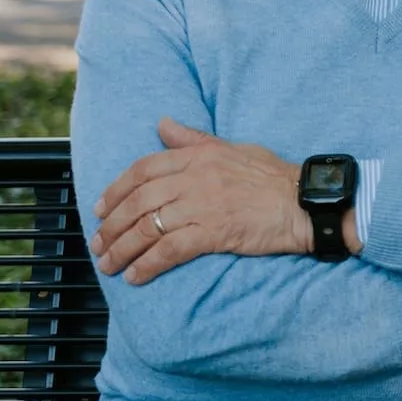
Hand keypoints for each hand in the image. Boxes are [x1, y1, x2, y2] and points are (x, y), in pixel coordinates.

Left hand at [88, 118, 307, 284]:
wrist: (303, 201)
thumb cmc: (273, 176)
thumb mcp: (232, 148)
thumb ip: (193, 140)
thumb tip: (163, 124)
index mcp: (198, 156)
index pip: (143, 171)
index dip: (115, 191)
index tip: (100, 210)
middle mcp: (195, 179)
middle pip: (138, 202)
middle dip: (111, 226)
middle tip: (98, 244)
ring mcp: (203, 206)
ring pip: (148, 227)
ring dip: (122, 249)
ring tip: (109, 264)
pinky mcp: (215, 232)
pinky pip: (170, 250)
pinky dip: (148, 264)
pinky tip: (136, 276)